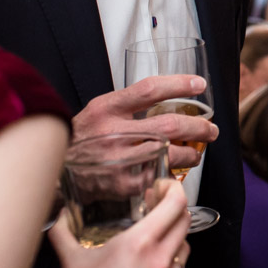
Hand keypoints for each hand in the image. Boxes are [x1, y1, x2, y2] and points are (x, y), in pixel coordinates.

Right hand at [48, 180, 192, 267]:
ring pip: (185, 249)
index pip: (175, 204)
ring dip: (174, 240)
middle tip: (160, 209)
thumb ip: (63, 232)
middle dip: (174, 211)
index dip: (173, 190)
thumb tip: (57, 217)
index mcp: (139, 243)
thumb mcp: (70, 260)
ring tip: (155, 243)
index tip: (165, 188)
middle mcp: (160, 261)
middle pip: (184, 222)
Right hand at [74, 75, 217, 171]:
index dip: (179, 84)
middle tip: (210, 129)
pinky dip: (174, 174)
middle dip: (198, 127)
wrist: (56, 174)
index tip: (199, 84)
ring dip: (192, 153)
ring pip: (171, 153)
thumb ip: (127, 105)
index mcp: (106, 109)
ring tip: (197, 152)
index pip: (149, 89)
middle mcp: (113, 133)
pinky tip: (177, 171)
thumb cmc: (80, 140)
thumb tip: (168, 96)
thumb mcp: (97, 112)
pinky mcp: (124, 184)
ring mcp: (119, 160)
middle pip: (169, 125)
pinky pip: (160, 176)